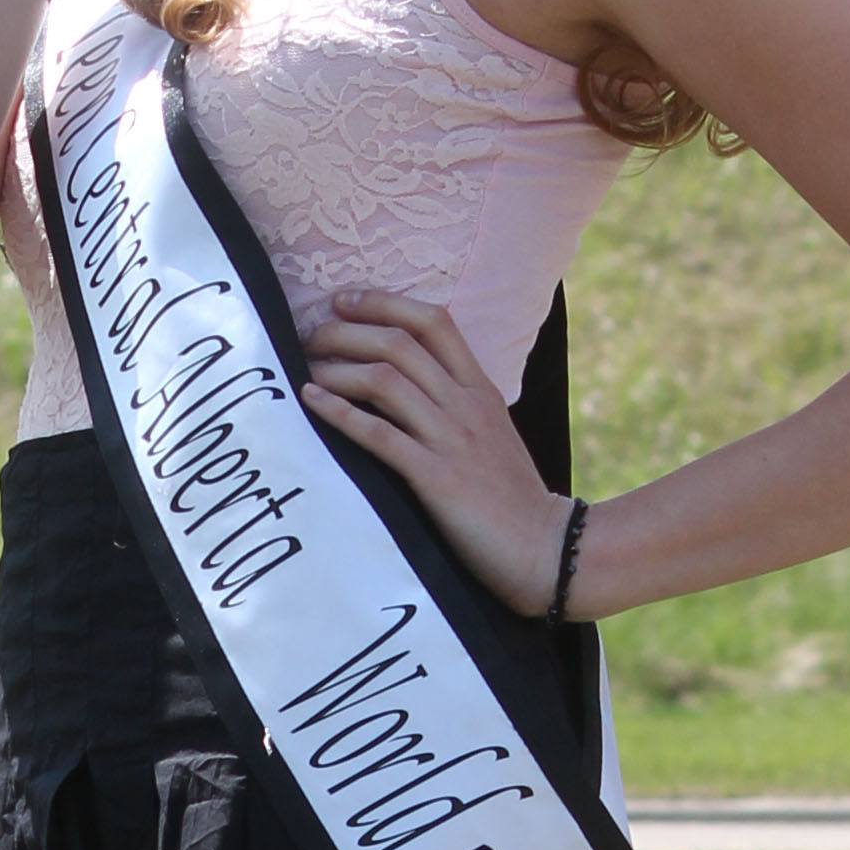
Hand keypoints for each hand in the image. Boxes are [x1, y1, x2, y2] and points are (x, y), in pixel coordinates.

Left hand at [303, 294, 578, 612]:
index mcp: (480, 389)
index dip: (383, 303)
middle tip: (309, 335)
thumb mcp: (492, 435)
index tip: (343, 301)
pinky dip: (339, 413)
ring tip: (303, 366)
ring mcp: (451, 439)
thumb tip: (407, 386)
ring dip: (336, 367)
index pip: (433, 322)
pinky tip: (311, 401)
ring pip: (385, 380)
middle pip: (399, 343)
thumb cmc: (512, 499)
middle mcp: (465, 405)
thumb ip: (457, 405)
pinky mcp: (436, 478)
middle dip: (345, 331)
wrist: (546, 547)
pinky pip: (379, 435)